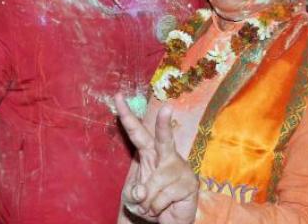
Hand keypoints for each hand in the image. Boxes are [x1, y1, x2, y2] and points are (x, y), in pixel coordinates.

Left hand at [115, 93, 197, 223]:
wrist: (167, 220)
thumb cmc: (148, 203)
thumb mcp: (132, 198)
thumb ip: (133, 193)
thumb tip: (142, 190)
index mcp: (149, 153)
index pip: (136, 132)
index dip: (127, 115)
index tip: (118, 97)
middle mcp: (166, 156)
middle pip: (163, 138)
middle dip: (164, 124)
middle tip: (167, 108)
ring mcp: (180, 169)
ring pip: (155, 184)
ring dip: (148, 201)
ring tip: (153, 205)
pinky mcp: (190, 184)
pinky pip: (162, 198)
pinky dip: (157, 208)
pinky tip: (164, 207)